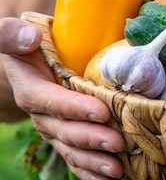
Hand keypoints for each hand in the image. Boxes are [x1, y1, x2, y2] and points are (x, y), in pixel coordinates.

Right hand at [0, 17, 125, 178]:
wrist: (37, 58)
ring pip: (72, 149)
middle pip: (64, 131)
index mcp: (30, 88)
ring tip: (118, 168)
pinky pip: (77, 159)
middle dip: (92, 138)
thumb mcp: (14, 34)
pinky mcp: (68, 138)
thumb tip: (29, 38)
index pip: (50, 101)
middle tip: (118, 142)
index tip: (102, 111)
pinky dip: (92, 172)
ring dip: (94, 161)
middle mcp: (42, 114)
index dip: (74, 108)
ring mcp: (55, 129)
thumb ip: (12, 35)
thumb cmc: (29, 43)